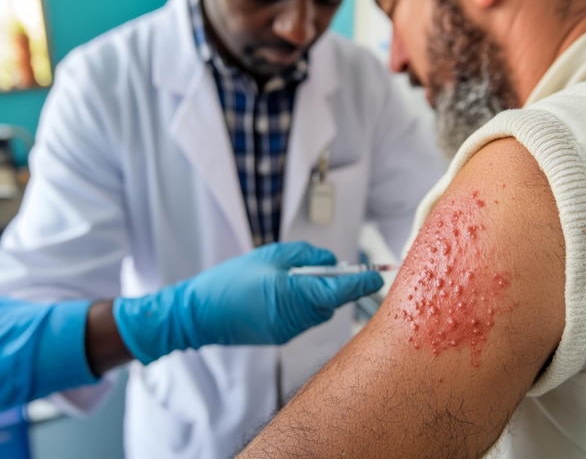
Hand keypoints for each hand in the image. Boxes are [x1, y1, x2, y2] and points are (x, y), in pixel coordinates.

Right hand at [113, 242, 383, 363]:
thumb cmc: (231, 281)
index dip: (363, 282)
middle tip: (319, 266)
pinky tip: (279, 293)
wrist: (198, 314)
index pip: (343, 290)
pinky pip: (303, 318)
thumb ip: (306, 256)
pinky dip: (301, 304)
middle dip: (333, 283)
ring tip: (288, 278)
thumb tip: (330, 262)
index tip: (378, 275)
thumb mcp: (271, 256)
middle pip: (332, 301)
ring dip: (315, 293)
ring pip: (318, 310)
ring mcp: (289, 332)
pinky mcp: (280, 337)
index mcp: (297, 295)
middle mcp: (298, 319)